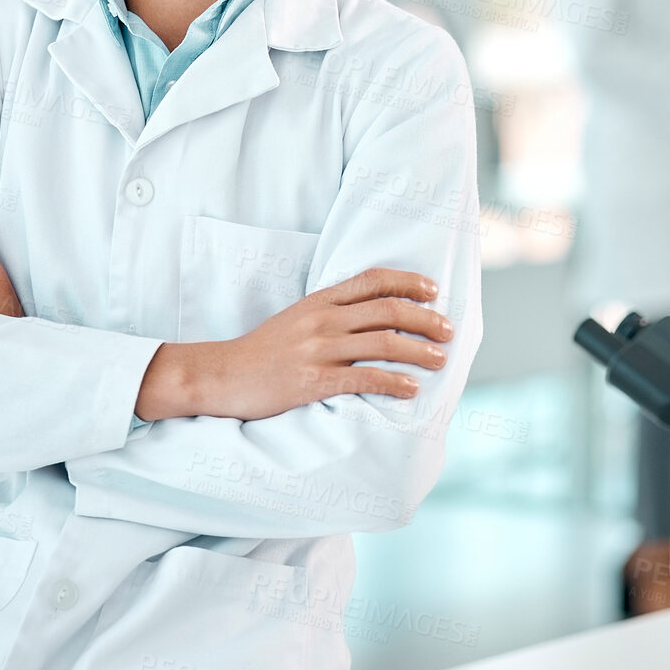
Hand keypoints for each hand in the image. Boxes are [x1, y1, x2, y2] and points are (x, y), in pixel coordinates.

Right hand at [135, 268, 452, 421]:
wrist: (221, 374)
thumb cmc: (262, 350)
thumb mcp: (296, 318)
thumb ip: (331, 312)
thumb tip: (374, 315)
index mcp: (320, 300)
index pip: (373, 280)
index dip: (409, 282)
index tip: (433, 291)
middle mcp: (323, 319)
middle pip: (388, 310)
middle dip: (425, 319)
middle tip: (448, 331)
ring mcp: (319, 349)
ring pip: (383, 342)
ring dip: (419, 351)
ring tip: (440, 359)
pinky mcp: (313, 380)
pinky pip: (363, 378)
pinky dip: (393, 382)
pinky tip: (411, 389)